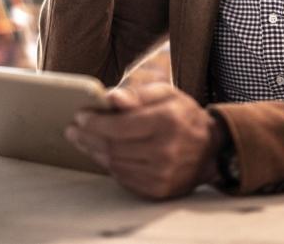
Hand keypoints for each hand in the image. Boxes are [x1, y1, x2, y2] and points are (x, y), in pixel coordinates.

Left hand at [64, 83, 224, 199]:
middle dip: (88, 137)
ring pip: (115, 164)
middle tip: (73, 129)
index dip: (95, 121)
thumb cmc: (183, 116)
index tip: (80, 115)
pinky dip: (110, 165)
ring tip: (83, 140)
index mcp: (167, 122)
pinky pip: (124, 178)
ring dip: (94, 151)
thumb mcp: (166, 94)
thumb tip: (110, 97)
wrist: (211, 150)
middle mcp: (165, 151)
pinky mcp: (158, 190)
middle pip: (113, 147)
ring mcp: (162, 174)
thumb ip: (137, 94)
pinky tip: (103, 154)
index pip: (120, 126)